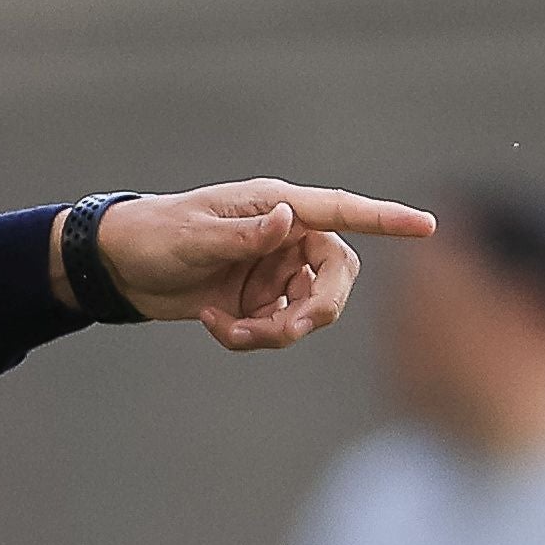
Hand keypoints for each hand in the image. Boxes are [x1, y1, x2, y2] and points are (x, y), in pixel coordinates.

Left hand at [97, 179, 443, 352]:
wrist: (119, 266)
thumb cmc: (153, 234)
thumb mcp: (193, 235)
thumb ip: (244, 232)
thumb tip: (289, 220)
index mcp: (276, 206)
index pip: (341, 211)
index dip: (384, 219)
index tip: (426, 227)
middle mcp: (284, 237)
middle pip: (337, 275)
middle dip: (318, 309)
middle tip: (286, 329)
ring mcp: (273, 271)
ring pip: (309, 310)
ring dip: (275, 332)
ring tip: (228, 332)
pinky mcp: (258, 302)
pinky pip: (276, 329)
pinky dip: (250, 338)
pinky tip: (213, 327)